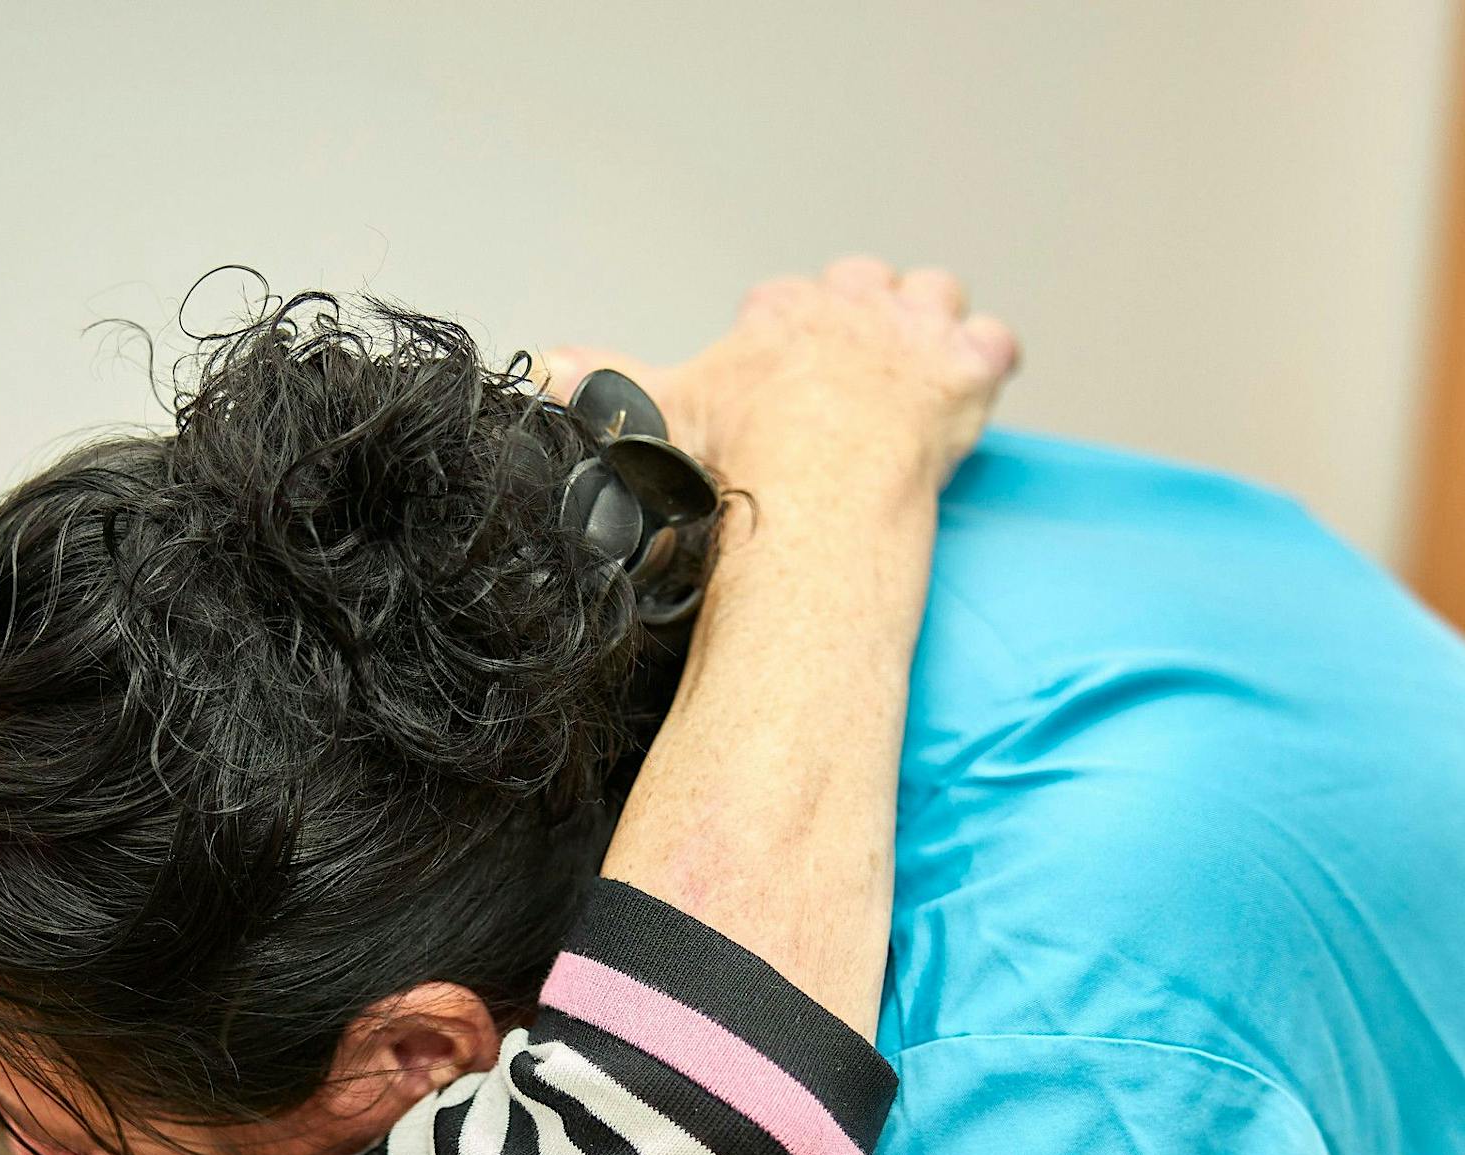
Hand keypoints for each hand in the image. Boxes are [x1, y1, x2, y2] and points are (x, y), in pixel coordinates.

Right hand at [546, 254, 1018, 493]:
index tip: (782, 386)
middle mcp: (848, 303)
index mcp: (781, 313)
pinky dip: (982, 367)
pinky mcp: (965, 365)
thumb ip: (606, 384)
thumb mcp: (660, 413)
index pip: (788, 302)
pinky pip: (991, 344)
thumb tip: (544, 369)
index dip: (789, 341)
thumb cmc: (743, 456)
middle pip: (865, 287)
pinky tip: (963, 396)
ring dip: (927, 332)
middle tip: (851, 389)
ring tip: (912, 383)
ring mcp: (912, 329)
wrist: (813, 486)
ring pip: (934, 298)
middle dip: (861, 327)